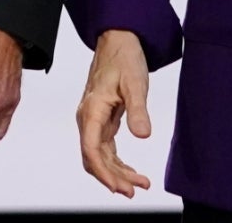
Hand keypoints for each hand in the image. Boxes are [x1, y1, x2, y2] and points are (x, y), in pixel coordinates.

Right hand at [75, 29, 153, 197]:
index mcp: (92, 110)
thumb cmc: (124, 58)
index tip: (121, 188)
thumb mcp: (136, 83)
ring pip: (100, 156)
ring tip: (139, 184)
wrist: (119, 40)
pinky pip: (105, 148)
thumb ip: (138, 110)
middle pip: (94, 158)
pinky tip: (131, 171)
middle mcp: (88, 118)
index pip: (92, 151)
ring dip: (116, 172)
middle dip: (113, 178)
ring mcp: (94, 120)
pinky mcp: (102, 119)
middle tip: (135, 190)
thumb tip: (143, 135)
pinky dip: (117, 162)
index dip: (105, 173)